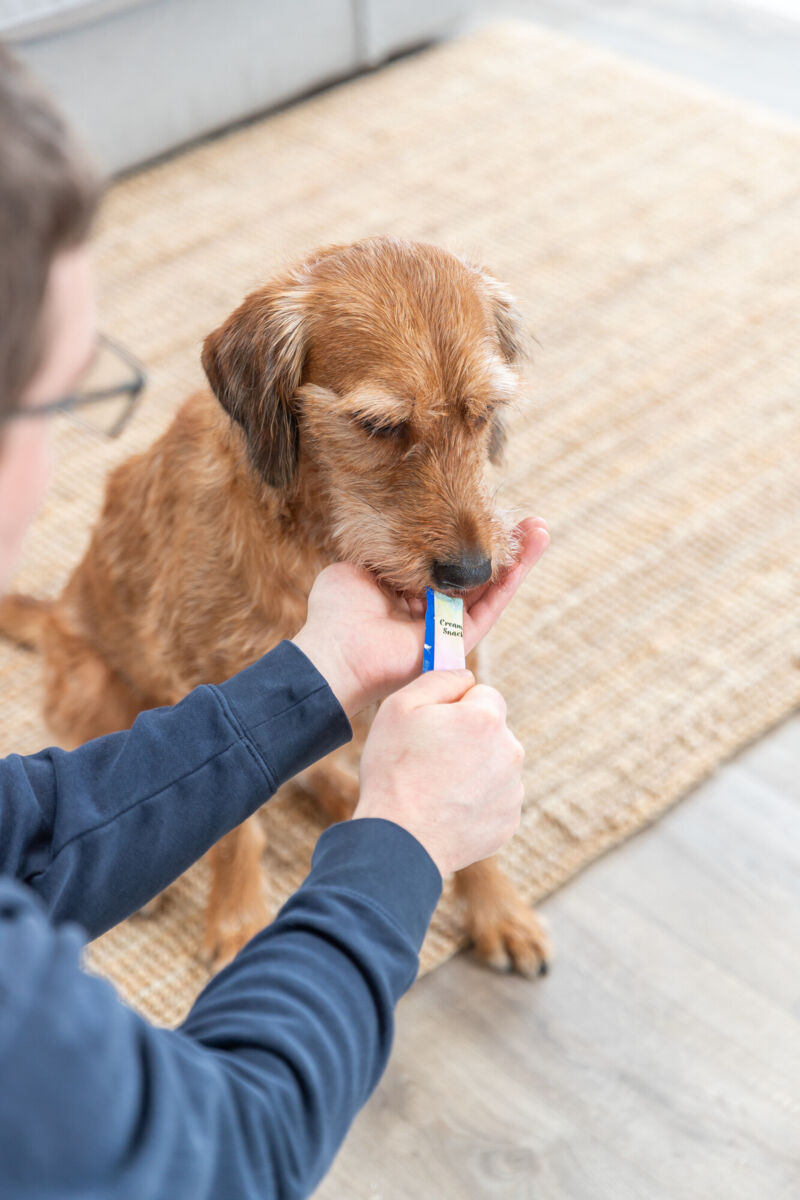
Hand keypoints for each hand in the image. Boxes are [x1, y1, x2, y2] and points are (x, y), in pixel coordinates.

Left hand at [292, 517, 548, 716]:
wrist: (335, 653)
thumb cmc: (336, 614)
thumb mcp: (356, 570)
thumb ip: (384, 552)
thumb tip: (401, 537)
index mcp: (407, 594)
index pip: (447, 564)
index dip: (471, 541)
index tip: (489, 513)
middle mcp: (431, 610)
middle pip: (477, 575)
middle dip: (504, 548)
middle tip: (530, 521)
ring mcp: (447, 626)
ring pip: (491, 589)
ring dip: (518, 560)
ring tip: (541, 529)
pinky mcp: (458, 640)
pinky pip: (490, 608)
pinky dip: (511, 581)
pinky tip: (528, 554)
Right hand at [353, 669, 524, 876]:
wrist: (400, 841)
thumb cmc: (394, 771)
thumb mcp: (400, 707)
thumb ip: (439, 679)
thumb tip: (465, 675)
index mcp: (487, 719)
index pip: (484, 694)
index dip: (456, 706)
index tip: (434, 726)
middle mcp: (511, 752)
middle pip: (492, 731)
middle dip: (468, 738)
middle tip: (431, 759)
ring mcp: (513, 790)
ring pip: (494, 765)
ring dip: (473, 769)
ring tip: (436, 787)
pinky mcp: (509, 821)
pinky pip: (495, 798)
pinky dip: (476, 801)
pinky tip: (447, 809)